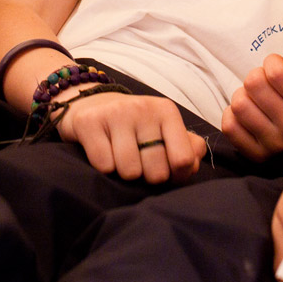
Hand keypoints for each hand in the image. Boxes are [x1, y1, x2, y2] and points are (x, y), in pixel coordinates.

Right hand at [54, 88, 207, 183]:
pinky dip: (104, 168)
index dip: (176, 176)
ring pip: (129, 171)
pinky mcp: (89, 122)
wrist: (91, 104)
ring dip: (124, 174)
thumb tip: (193, 164)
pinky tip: (103, 153)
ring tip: (120, 158)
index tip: (166, 171)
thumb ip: (186, 148)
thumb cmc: (134, 126)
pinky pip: (104, 165)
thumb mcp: (163, 130)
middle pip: (156, 171)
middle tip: (139, 163)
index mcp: (166, 111)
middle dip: (147, 177)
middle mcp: (143, 108)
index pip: (183, 159)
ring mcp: (116, 113)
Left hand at [223, 48, 282, 159]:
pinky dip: (232, 115)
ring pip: (239, 104)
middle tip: (264, 84)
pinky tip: (247, 115)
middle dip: (256, 77)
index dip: (272, 62)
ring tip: (255, 99)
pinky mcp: (255, 155)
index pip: (276, 72)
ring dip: (243, 96)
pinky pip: (229, 126)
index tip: (276, 68)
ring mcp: (274, 144)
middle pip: (253, 84)